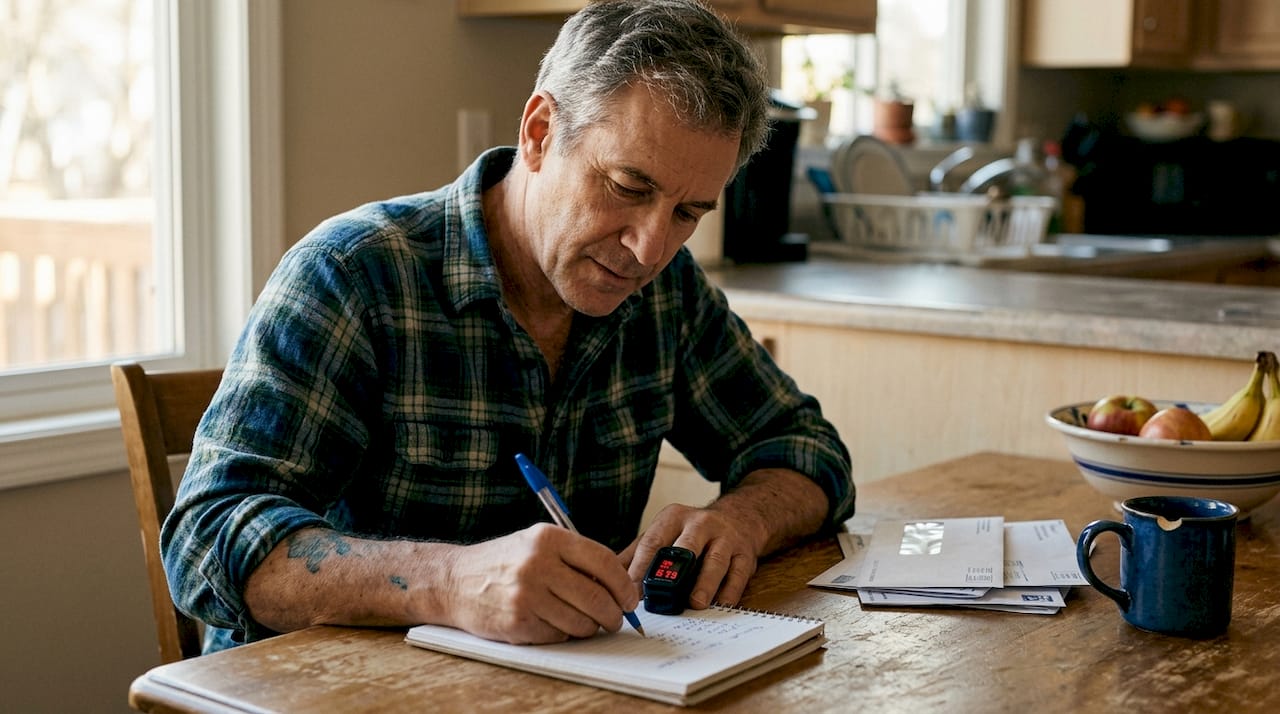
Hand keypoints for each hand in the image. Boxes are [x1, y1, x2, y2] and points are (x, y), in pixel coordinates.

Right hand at [443, 523, 639, 643]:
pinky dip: (564, 634)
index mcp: (548, 538)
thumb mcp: (537, 543)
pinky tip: (555, 623)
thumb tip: (618, 586)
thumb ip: (575, 558)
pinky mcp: (518, 622)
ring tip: (584, 622)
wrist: (455, 581)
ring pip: (581, 622)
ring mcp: (526, 595)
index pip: (603, 561)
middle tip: (615, 620)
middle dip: (614, 614)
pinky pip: (559, 636)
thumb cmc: (504, 562)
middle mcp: (538, 564)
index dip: (623, 585)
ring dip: (590, 628)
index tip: (629, 599)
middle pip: (597, 597)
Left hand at [621, 469, 828, 610]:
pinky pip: (738, 574)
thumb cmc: (691, 533)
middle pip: (686, 546)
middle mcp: (701, 523)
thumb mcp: (663, 533)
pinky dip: (730, 591)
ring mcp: (726, 538)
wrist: (740, 518)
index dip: (640, 568)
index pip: (653, 542)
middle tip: (660, 596)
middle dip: (673, 573)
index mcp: (673, 518)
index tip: (628, 593)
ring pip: (716, 560)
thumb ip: (634, 554)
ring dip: (705, 583)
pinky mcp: (745, 554)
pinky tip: (721, 604)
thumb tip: (602, 577)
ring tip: (695, 603)